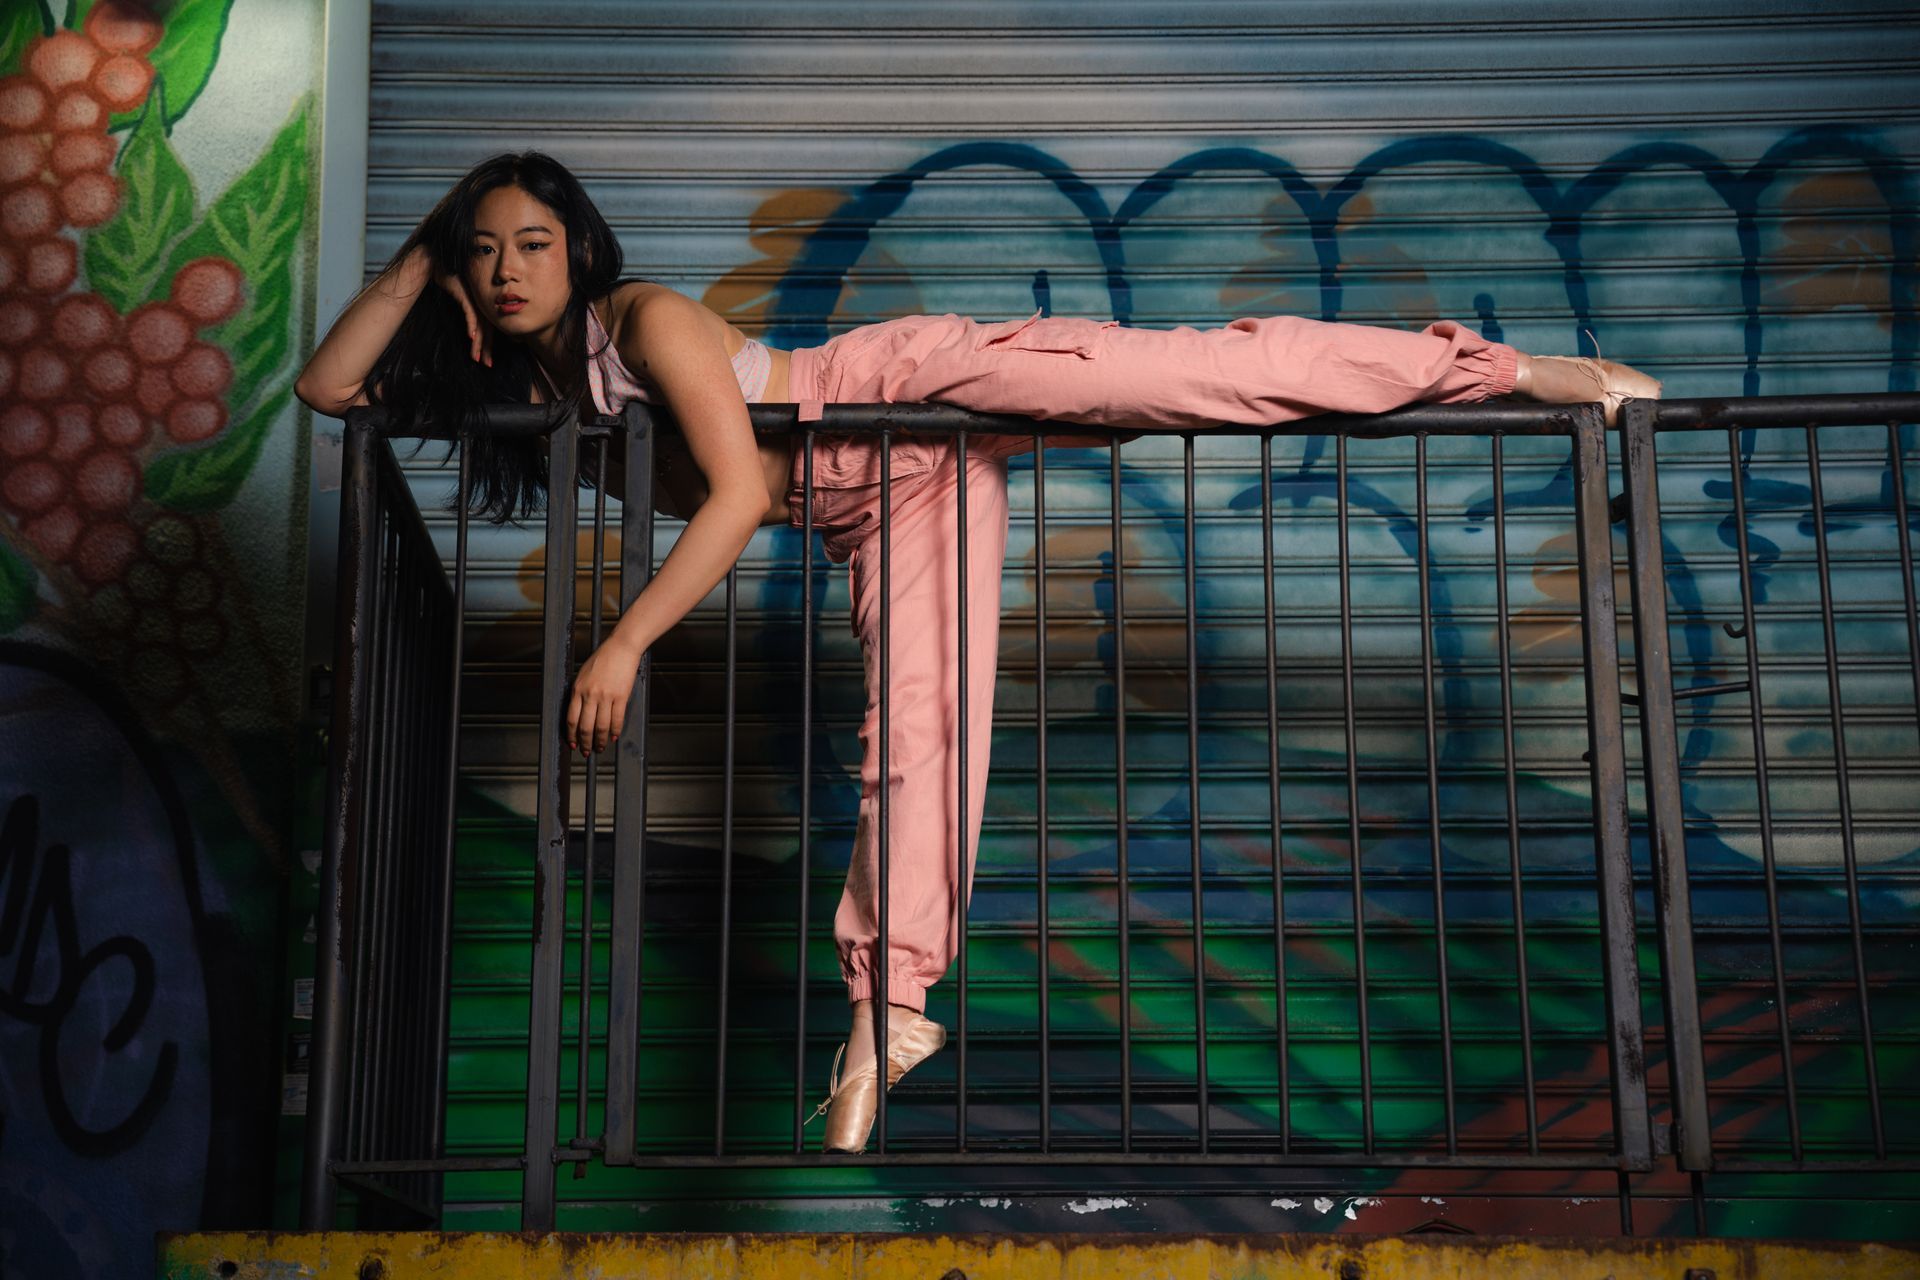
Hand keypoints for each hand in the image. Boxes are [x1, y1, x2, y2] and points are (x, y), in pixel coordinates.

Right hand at [437, 270, 491, 367]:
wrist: (438, 261)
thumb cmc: (449, 278)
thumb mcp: (461, 298)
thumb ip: (466, 311)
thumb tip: (468, 329)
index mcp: (481, 306)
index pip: (488, 330)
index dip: (488, 346)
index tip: (487, 361)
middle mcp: (480, 304)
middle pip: (487, 330)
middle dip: (486, 349)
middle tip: (488, 365)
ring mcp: (474, 299)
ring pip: (479, 325)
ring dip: (478, 343)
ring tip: (477, 358)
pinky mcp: (465, 294)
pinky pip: (470, 312)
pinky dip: (471, 325)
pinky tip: (471, 337)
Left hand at [567, 638, 640, 755]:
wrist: (621, 648)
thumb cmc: (603, 659)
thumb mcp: (583, 675)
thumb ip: (580, 693)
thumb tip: (580, 712)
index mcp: (577, 689)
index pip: (571, 719)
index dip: (571, 735)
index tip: (573, 743)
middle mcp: (590, 694)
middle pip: (585, 726)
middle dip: (585, 743)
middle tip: (586, 751)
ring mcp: (606, 696)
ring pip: (601, 726)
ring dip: (600, 740)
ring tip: (601, 748)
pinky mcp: (621, 696)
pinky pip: (617, 719)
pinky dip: (615, 731)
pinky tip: (613, 737)